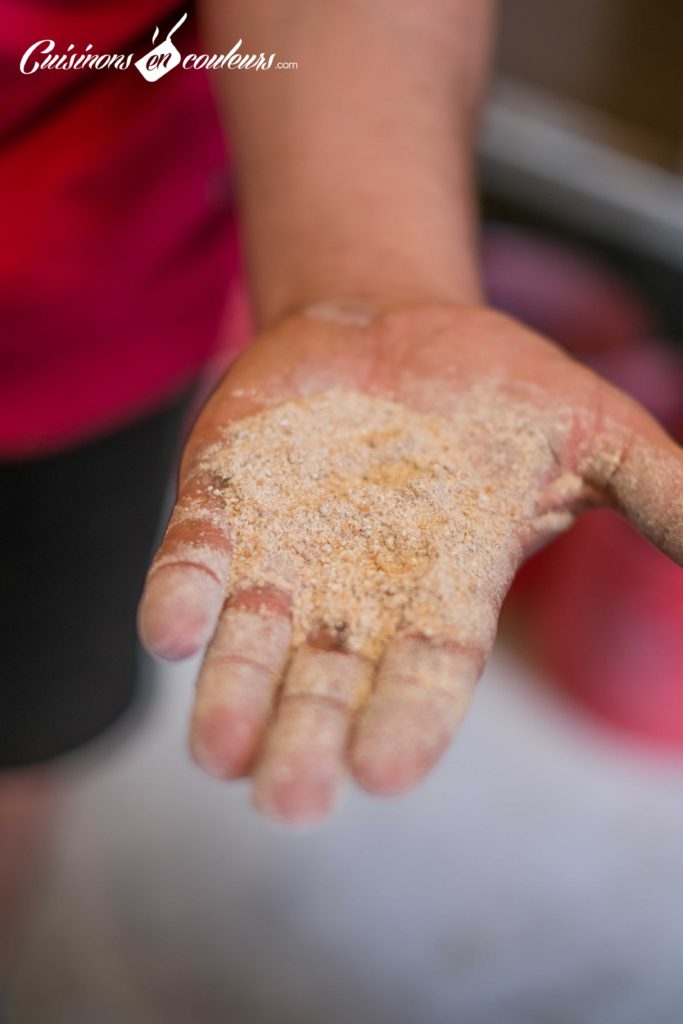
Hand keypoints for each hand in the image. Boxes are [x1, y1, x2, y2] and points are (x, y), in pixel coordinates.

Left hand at [138, 304, 682, 822]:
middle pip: (327, 682)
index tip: (386, 773)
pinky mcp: (227, 499)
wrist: (397, 326)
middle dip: (307, 738)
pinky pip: (198, 555)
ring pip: (252, 639)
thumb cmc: (501, 392)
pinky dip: (182, 591)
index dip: (408, 719)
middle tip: (288, 802)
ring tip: (218, 753)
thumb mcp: (594, 435)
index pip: (426, 671)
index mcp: (444, 588)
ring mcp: (285, 547)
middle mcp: (357, 589)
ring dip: (232, 692)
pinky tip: (171, 630)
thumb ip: (659, 494)